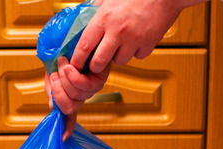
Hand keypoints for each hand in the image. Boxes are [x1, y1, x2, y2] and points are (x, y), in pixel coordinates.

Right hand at [45, 56, 110, 140]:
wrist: (74, 32)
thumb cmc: (63, 51)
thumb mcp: (51, 71)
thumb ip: (52, 89)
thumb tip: (52, 107)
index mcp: (70, 94)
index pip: (69, 115)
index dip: (66, 127)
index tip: (63, 139)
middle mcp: (83, 94)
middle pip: (69, 108)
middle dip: (58, 92)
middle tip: (55, 74)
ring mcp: (92, 87)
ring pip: (76, 95)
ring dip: (65, 79)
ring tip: (62, 63)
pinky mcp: (100, 77)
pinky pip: (84, 85)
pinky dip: (73, 75)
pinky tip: (69, 65)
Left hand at [70, 0, 201, 73]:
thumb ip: (96, 10)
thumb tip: (83, 19)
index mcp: (105, 18)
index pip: (84, 45)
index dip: (77, 59)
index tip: (74, 64)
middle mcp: (118, 30)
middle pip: (99, 62)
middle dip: (95, 65)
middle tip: (96, 62)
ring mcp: (134, 39)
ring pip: (120, 62)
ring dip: (118, 56)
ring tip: (122, 43)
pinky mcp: (148, 44)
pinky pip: (137, 56)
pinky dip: (136, 51)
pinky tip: (137, 39)